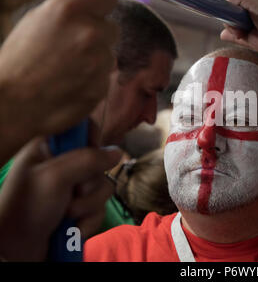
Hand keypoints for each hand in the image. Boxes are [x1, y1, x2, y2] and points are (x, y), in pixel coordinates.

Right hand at [0, 0, 117, 138]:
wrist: (13, 103)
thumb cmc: (19, 61)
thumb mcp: (37, 20)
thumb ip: (69, 13)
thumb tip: (89, 11)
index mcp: (70, 10)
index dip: (100, 6)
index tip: (96, 13)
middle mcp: (90, 32)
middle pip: (111, 28)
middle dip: (98, 36)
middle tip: (76, 48)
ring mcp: (99, 61)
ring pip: (109, 54)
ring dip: (96, 59)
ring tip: (69, 69)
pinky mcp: (102, 85)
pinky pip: (104, 77)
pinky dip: (93, 80)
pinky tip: (72, 84)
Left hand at [0, 138, 120, 260]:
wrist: (17, 251)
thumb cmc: (28, 208)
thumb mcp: (56, 177)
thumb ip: (89, 159)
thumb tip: (118, 152)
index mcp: (50, 147)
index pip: (83, 129)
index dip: (92, 141)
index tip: (92, 155)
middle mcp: (63, 164)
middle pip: (99, 162)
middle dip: (89, 184)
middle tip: (72, 193)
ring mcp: (72, 188)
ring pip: (103, 187)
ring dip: (89, 205)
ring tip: (68, 215)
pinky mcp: (80, 209)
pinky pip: (100, 208)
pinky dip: (88, 221)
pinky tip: (72, 229)